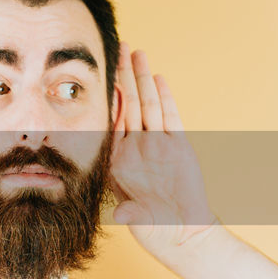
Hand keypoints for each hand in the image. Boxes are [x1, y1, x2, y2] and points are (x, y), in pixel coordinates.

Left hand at [109, 43, 218, 260]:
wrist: (181, 231)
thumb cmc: (153, 226)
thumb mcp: (136, 219)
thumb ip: (129, 213)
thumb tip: (120, 216)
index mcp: (118, 160)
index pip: (109, 121)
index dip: (104, 97)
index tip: (96, 74)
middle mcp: (136, 147)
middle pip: (128, 104)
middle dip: (122, 76)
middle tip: (117, 47)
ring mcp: (158, 144)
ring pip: (148, 105)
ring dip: (143, 79)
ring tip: (136, 53)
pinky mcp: (178, 146)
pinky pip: (171, 117)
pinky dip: (166, 98)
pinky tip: (159, 78)